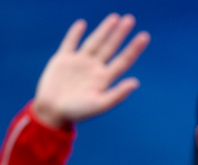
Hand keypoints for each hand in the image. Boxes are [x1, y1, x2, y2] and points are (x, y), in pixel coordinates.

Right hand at [32, 13, 149, 127]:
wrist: (52, 112)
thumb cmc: (78, 112)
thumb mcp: (100, 104)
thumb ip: (117, 94)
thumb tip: (136, 82)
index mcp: (105, 78)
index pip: (123, 60)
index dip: (134, 48)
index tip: (145, 36)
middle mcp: (94, 68)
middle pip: (110, 47)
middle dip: (120, 33)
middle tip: (130, 19)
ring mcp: (79, 63)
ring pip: (94, 42)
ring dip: (104, 30)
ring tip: (115, 18)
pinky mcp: (62, 60)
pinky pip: (70, 43)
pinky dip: (75, 33)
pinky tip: (82, 24)